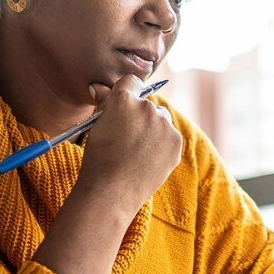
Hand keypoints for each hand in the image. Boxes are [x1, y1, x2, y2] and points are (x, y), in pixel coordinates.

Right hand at [80, 76, 181, 202]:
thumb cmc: (98, 159)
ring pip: (160, 120)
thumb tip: (99, 87)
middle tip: (127, 137)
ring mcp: (164, 124)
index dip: (126, 93)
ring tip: (137, 152)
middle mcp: (147, 107)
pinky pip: (169, 136)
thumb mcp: (96, 126)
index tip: (124, 106)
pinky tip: (147, 159)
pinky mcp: (176, 141)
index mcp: (124, 100)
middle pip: (146, 103)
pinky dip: (162, 144)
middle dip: (139, 115)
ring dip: (152, 129)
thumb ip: (104, 103)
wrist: (111, 191)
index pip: (131, 81)